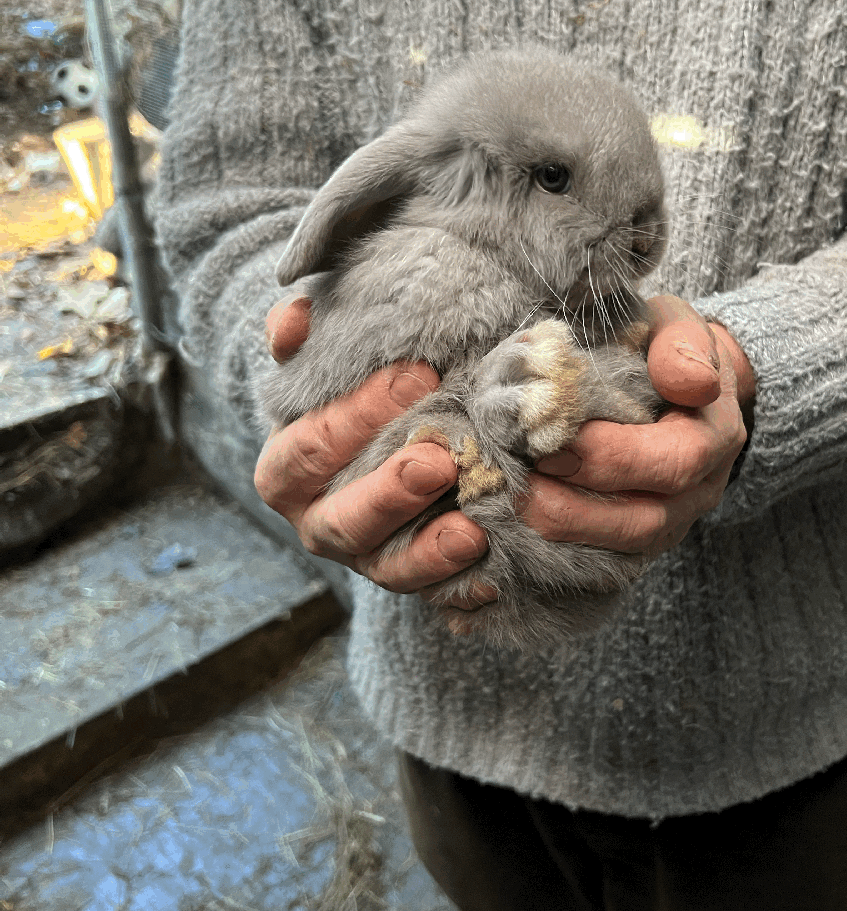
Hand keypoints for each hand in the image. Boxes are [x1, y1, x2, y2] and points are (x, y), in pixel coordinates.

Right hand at [255, 296, 488, 590]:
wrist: (388, 434)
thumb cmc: (354, 390)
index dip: (357, 415)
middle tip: (438, 462)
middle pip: (342, 520)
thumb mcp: (323, 360)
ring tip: (472, 531)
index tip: (418, 376)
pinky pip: (434, 595)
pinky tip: (494, 573)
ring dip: (429, 553)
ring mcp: (366, 558)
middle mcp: (319, 522)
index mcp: (287, 470)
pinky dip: (463, 587)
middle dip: (389, 493)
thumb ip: (300, 335)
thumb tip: (299, 315)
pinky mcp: (411, 580)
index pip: (309, 449)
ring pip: (388, 569)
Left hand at [495, 294, 752, 588]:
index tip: (552, 436)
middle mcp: (701, 490)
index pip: (674, 460)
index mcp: (716, 435)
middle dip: (575, 505)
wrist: (683, 383)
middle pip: (646, 520)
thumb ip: (683, 346)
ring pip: (623, 549)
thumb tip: (691, 382)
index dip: (612, 456)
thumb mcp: (679, 327)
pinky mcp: (641, 539)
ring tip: (514, 501)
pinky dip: (563, 546)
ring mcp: (673, 521)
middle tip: (519, 479)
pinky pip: (606, 559)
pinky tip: (522, 523)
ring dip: (563, 530)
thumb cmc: (668, 348)